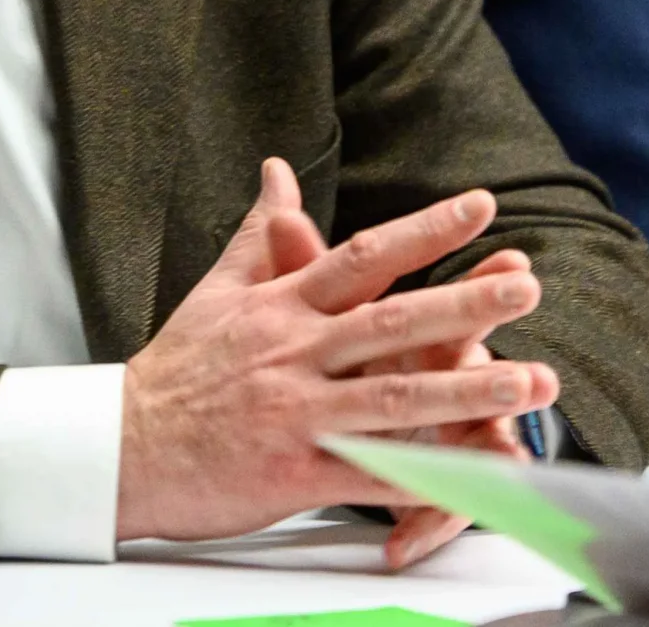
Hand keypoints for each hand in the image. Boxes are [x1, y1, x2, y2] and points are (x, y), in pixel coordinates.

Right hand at [115, 158, 558, 545]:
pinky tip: (472, 477)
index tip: (481, 207)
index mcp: (282, 305)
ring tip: (527, 380)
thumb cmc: (176, 369)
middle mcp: (294, 351)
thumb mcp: (217, 289)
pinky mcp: (293, 471)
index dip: (425, 229)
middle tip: (526, 287)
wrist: (121, 448)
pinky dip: (423, 478)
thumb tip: (277, 170)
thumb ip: (260, 232)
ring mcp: (296, 412)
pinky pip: (370, 475)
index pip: (363, 255)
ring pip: (392, 396)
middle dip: (464, 304)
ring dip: (465, 389)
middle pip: (391, 321)